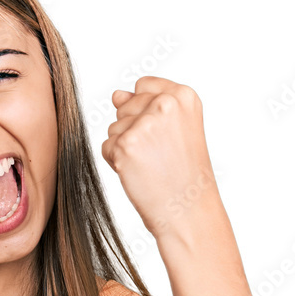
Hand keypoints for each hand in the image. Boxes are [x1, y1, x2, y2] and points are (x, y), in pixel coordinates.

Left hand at [101, 76, 220, 239]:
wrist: (187, 209)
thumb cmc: (183, 173)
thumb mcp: (175, 129)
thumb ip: (146, 104)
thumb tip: (116, 95)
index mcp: (183, 96)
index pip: (143, 85)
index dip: (145, 112)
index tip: (163, 135)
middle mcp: (164, 104)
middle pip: (125, 107)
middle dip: (134, 131)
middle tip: (159, 155)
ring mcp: (144, 124)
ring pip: (114, 128)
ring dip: (125, 148)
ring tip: (150, 165)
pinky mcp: (125, 145)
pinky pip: (107, 147)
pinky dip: (116, 163)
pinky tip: (139, 173)